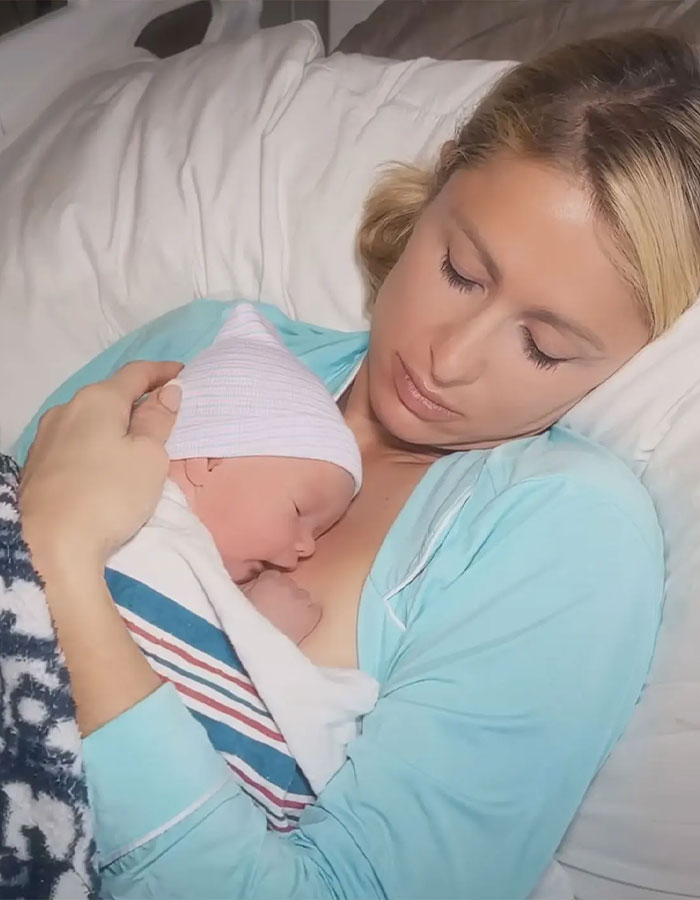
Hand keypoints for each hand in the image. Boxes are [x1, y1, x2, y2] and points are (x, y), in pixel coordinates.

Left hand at [20, 361, 182, 572]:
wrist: (50, 548)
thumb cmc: (109, 496)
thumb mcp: (149, 457)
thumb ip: (158, 420)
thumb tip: (166, 392)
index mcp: (97, 400)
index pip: (136, 373)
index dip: (164, 371)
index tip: (185, 375)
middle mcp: (66, 409)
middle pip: (110, 395)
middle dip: (139, 400)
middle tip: (166, 414)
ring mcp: (46, 437)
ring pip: (90, 419)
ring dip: (116, 423)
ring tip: (137, 441)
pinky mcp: (37, 465)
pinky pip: (76, 441)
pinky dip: (97, 442)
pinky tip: (106, 462)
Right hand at [244, 570, 321, 644]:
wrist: (258, 650)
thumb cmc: (241, 627)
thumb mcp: (237, 601)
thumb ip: (248, 586)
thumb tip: (253, 584)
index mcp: (268, 579)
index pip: (272, 575)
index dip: (267, 587)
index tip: (263, 598)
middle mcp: (288, 585)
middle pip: (288, 585)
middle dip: (282, 595)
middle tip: (273, 611)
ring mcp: (302, 599)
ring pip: (302, 597)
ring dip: (295, 605)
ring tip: (285, 621)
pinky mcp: (312, 615)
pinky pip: (314, 611)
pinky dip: (309, 616)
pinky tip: (298, 626)